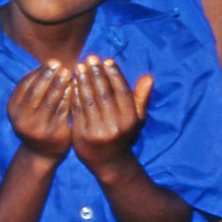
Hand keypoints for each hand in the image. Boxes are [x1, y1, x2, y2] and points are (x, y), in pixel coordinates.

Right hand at [8, 64, 72, 159]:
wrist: (42, 154)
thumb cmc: (38, 123)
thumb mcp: (29, 108)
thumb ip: (35, 90)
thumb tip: (50, 64)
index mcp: (12, 109)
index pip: (25, 85)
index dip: (38, 72)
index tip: (52, 62)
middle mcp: (21, 119)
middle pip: (36, 91)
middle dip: (48, 76)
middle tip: (59, 64)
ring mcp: (36, 127)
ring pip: (50, 100)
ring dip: (60, 84)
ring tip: (69, 72)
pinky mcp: (52, 133)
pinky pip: (62, 111)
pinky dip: (68, 97)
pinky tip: (75, 88)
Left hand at [70, 57, 149, 172]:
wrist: (110, 163)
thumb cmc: (124, 135)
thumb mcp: (137, 119)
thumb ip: (141, 97)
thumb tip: (149, 77)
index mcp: (130, 119)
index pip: (122, 91)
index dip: (114, 74)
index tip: (107, 60)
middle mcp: (115, 125)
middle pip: (104, 93)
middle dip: (96, 74)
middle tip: (90, 58)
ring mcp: (98, 131)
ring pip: (89, 100)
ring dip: (83, 81)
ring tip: (80, 66)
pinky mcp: (82, 135)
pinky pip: (78, 110)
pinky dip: (75, 95)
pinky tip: (73, 83)